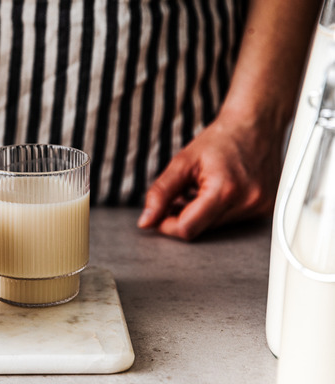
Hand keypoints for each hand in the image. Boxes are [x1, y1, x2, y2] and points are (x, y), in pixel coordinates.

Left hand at [137, 114, 281, 239]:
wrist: (255, 125)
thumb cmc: (220, 140)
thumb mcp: (182, 162)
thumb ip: (161, 193)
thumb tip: (146, 221)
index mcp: (225, 190)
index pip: (188, 228)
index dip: (167, 225)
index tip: (159, 215)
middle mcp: (247, 202)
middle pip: (201, 230)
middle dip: (183, 217)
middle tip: (179, 196)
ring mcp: (259, 207)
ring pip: (215, 228)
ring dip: (200, 215)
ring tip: (200, 189)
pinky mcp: (265, 209)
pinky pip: (231, 221)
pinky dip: (217, 212)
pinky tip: (216, 192)